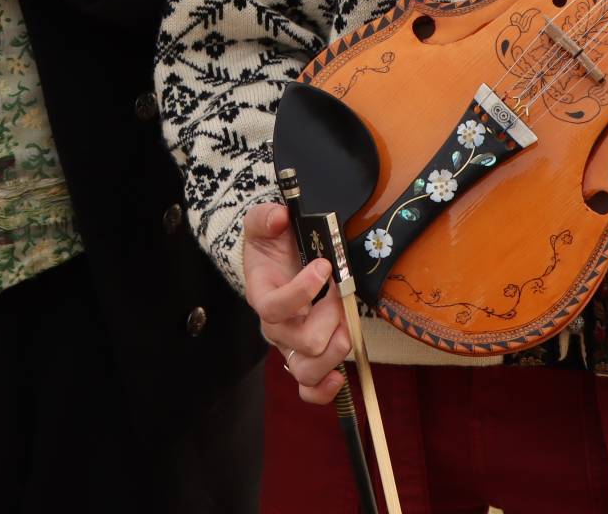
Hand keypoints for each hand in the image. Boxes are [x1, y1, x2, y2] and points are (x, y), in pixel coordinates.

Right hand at [243, 203, 351, 404]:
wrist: (276, 259)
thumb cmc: (272, 245)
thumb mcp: (264, 223)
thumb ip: (265, 217)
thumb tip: (278, 217)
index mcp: (262, 294)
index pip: (273, 308)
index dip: (301, 292)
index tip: (323, 266)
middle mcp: (275, 327)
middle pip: (303, 341)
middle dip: (332, 315)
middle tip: (339, 291)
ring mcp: (291, 345)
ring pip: (309, 370)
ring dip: (337, 345)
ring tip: (345, 321)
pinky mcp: (307, 356)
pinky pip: (309, 388)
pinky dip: (325, 389)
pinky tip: (339, 377)